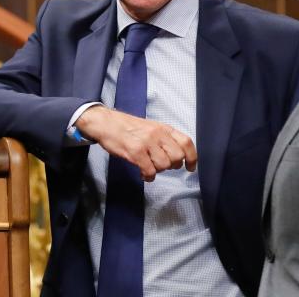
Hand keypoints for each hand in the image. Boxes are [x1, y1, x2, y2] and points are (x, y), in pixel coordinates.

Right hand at [75, 106, 196, 181]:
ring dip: (158, 170)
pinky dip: (148, 176)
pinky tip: (143, 173)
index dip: (192, 157)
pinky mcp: (135, 152)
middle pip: (177, 156)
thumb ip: (164, 138)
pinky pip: (150, 170)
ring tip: (149, 167)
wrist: (106, 123)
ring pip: (164, 165)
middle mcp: (157, 134)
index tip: (190, 167)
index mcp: (163, 128)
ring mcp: (146, 143)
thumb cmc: (127, 127)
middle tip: (163, 165)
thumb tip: (178, 156)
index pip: (186, 142)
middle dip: (172, 166)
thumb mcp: (151, 127)